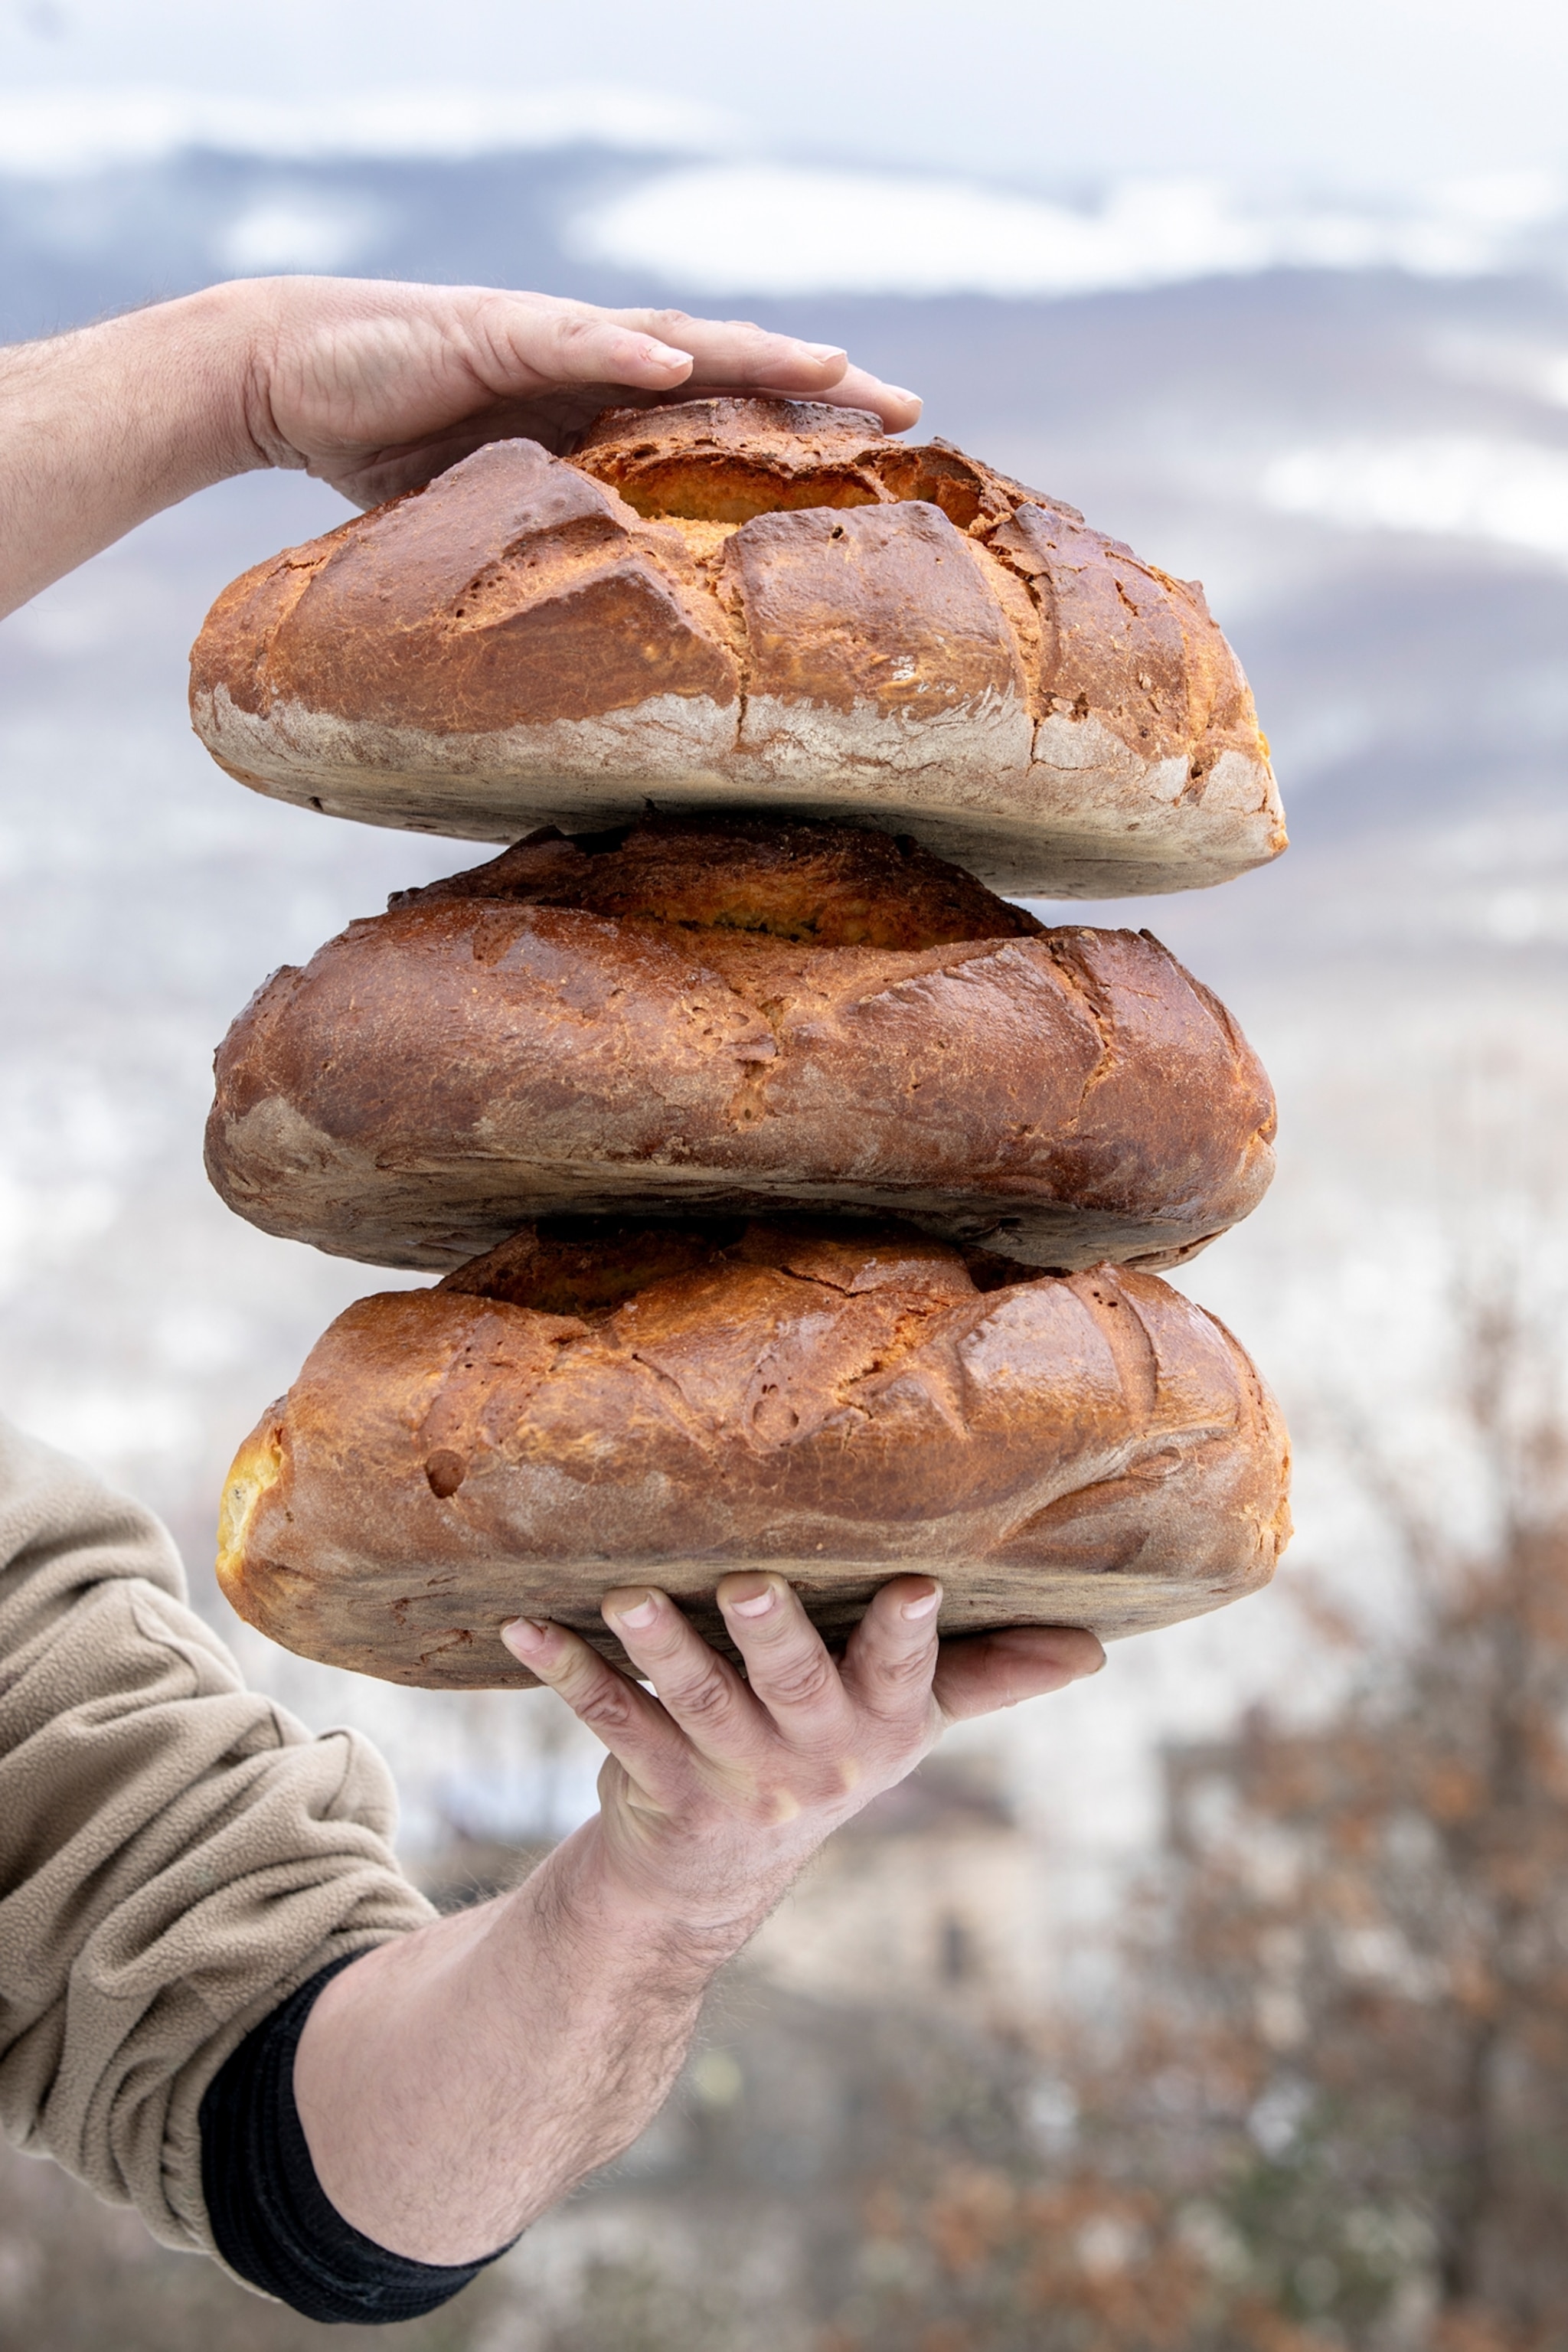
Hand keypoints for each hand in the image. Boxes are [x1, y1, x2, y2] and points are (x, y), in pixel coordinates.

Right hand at [240, 278, 923, 508]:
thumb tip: (617, 639)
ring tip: (831, 363)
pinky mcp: (488, 328)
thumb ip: (561, 544)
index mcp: (606, 408)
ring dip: (754, 350)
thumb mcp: (497, 511)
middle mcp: (597, 364)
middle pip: (729, 367)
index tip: (883, 461)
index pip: (724, 413)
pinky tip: (679, 359)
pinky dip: (623, 347)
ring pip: (672, 338)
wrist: (292, 379)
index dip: (803, 430)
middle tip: (911, 409)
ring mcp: (549, 338)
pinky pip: (567, 335)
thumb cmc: (390, 447)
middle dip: (819, 384)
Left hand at [502, 1576, 1102, 1940]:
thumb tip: (1098, 1648)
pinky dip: (567, 1672)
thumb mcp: (914, 1724)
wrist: (716, 1879)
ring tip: (627, 1596)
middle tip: (745, 1584)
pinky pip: (609, 1721)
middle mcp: (809, 1755)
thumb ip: (995, 1676)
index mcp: (881, 1727)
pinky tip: (523, 1628)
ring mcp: (727, 1773)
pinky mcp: (652, 1780)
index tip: (912, 1584)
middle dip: (771, 1633)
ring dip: (659, 1646)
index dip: (906, 1635)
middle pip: (792, 1684)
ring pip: (692, 1701)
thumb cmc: (830, 1754)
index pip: (905, 1675)